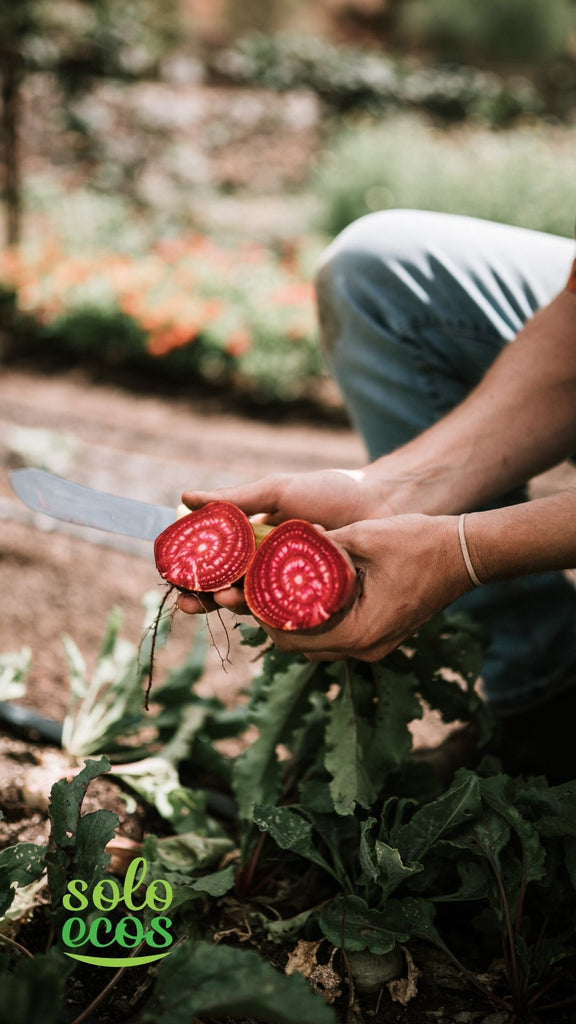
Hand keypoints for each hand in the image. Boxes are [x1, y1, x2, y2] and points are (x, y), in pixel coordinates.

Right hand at [177, 468, 387, 619]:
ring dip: (234, 606)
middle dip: (205, 598)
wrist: (383, 503)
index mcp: (255, 542)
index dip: (192, 572)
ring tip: (226, 599)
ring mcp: (293, 587)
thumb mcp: (278, 491)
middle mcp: (269, 568)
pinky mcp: (317, 603)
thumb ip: (234, 499)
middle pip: (227, 589)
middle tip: (190, 601)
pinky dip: (272, 616)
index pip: (214, 562)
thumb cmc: (332, 492)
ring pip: (254, 605)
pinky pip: (289, 615)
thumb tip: (184, 497)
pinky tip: (262, 613)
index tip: (174, 575)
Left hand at [256, 514, 471, 660]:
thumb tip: (278, 541)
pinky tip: (304, 594)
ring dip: (294, 622)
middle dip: (272, 620)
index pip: (292, 637)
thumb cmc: (419, 542)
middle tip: (250, 590)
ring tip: (271, 591)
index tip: (244, 590)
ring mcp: (375, 645)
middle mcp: (365, 647)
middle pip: (301, 647)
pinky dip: (317, 619)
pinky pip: (337, 635)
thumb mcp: (362, 536)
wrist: (465, 553)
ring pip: (317, 644)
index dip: (263, 615)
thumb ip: (320, 546)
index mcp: (359, 631)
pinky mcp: (380, 636)